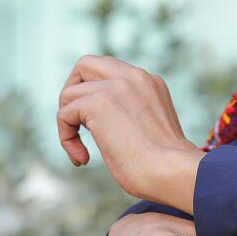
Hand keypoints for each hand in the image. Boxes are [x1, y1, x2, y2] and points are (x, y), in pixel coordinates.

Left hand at [57, 54, 204, 210]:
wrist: (172, 170)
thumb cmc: (166, 164)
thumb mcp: (151, 126)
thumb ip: (132, 113)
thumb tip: (106, 123)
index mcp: (149, 82)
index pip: (111, 71)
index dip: (96, 93)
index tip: (99, 123)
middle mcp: (134, 76)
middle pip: (86, 64)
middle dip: (72, 91)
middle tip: (77, 122)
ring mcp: (115, 86)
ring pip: (69, 93)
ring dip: (68, 123)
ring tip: (82, 151)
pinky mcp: (97, 102)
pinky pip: (64, 115)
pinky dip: (66, 139)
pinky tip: (83, 159)